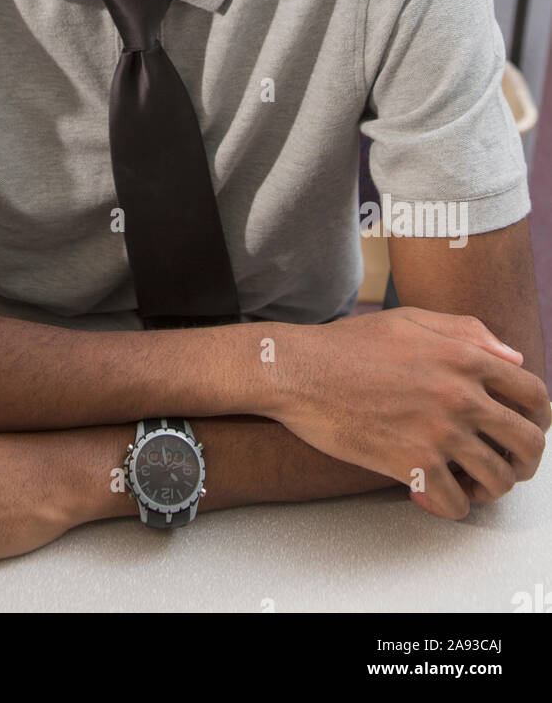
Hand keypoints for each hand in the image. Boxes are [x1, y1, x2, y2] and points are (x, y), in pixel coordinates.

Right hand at [270, 308, 549, 519]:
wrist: (299, 371)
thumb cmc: (348, 345)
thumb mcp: (410, 321)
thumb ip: (467, 332)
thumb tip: (513, 359)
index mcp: (464, 356)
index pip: (534, 394)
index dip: (538, 418)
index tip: (521, 430)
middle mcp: (461, 395)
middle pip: (528, 443)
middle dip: (523, 461)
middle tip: (503, 466)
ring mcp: (439, 431)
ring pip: (498, 479)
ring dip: (488, 488)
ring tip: (465, 482)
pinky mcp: (412, 464)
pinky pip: (456, 503)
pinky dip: (450, 505)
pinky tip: (432, 493)